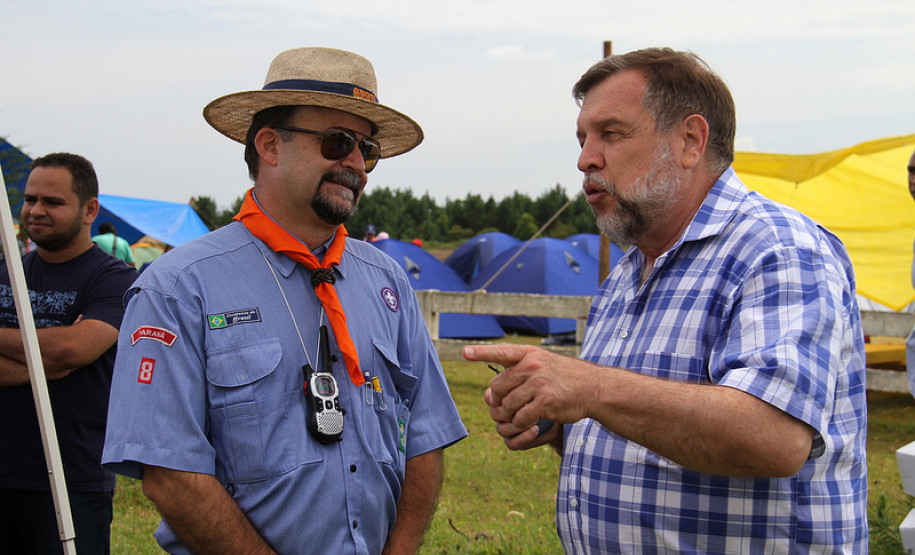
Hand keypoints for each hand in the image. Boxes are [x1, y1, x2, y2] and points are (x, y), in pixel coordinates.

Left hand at [466, 344, 593, 447]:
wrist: (594, 387)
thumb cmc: (566, 377)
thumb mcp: (544, 362)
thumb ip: (521, 370)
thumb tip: (491, 391)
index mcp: (529, 354)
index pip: (500, 352)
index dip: (481, 352)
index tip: (464, 352)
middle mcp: (532, 366)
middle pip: (497, 387)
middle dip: (497, 401)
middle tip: (504, 408)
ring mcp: (539, 383)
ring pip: (507, 405)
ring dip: (508, 416)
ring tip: (518, 418)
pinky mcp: (545, 402)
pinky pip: (521, 418)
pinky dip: (522, 425)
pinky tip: (532, 425)